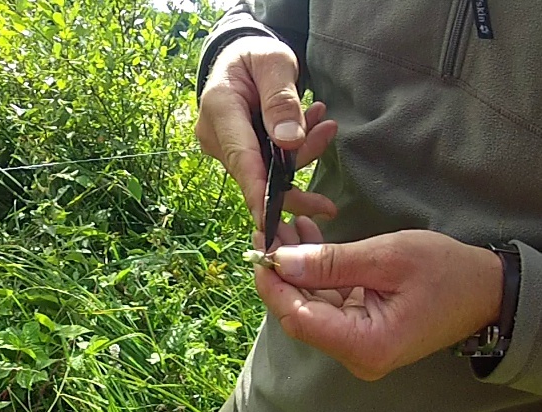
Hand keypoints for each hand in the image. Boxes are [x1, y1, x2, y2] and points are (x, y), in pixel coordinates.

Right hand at [196, 36, 337, 227]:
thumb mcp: (273, 63)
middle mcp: (215, 136)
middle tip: (329, 133)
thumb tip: (289, 142)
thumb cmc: (254, 56)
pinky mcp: (238, 154)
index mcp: (219, 109)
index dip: (258, 193)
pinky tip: (311, 127)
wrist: (239, 59)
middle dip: (298, 162)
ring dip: (300, 152)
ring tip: (323, 122)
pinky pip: (269, 165)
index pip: (241, 159)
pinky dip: (293, 152)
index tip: (271, 222)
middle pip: (259, 170)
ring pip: (267, 170)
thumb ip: (280, 100)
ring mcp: (225, 148)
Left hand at [254, 229, 503, 380]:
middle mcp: (355, 352)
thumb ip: (331, 263)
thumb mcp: (387, 258)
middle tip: (269, 228)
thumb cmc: (445, 272)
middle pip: (299, 311)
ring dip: (296, 265)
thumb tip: (281, 261)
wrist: (484, 289)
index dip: (271, 283)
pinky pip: (327, 300)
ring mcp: (357, 343)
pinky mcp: (360, 329)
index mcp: (364, 344)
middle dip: (281, 269)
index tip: (259, 247)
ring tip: (285, 226)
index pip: (297, 317)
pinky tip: (306, 238)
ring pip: (310, 303)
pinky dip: (315, 270)